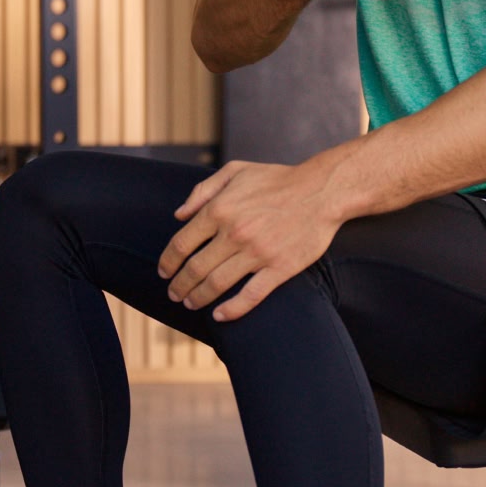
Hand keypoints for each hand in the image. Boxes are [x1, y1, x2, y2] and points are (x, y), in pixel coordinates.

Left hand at [156, 160, 342, 321]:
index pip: (182, 243)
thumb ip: (203, 190)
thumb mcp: (236, 171)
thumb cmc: (277, 179)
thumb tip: (179, 215)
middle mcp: (235, 232)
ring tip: (191, 303)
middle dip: (179, 286)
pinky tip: (219, 315)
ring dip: (198, 298)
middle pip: (195, 269)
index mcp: (221, 209)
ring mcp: (257, 253)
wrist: (322, 190)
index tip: (163, 272)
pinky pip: (250, 296)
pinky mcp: (279, 268)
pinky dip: (231, 310)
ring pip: (217, 285)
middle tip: (174, 294)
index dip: (168, 262)